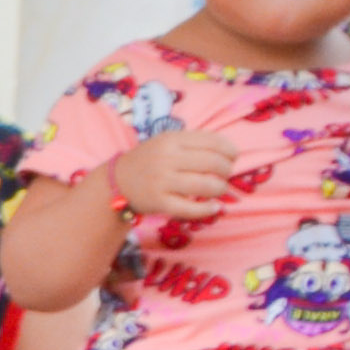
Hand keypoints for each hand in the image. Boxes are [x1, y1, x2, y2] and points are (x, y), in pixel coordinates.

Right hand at [115, 127, 249, 220]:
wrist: (117, 181)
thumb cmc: (150, 159)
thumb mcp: (168, 141)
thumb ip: (195, 143)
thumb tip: (231, 155)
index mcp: (172, 139)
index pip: (214, 142)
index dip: (230, 151)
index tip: (232, 158)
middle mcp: (167, 158)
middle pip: (214, 163)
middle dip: (227, 171)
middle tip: (224, 175)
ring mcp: (162, 181)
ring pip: (207, 185)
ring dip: (220, 189)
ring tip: (218, 190)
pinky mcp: (160, 202)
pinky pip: (192, 208)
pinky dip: (208, 209)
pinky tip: (214, 207)